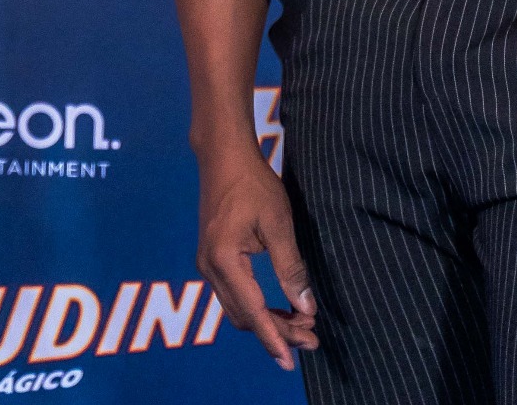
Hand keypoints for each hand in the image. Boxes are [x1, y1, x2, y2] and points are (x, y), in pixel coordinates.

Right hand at [196, 145, 317, 369]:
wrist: (223, 156)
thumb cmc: (253, 183)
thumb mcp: (278, 223)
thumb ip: (290, 267)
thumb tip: (306, 306)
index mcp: (224, 261)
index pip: (253, 312)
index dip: (275, 338)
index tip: (292, 361)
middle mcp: (210, 269)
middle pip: (244, 316)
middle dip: (277, 331)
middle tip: (310, 338)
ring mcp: (207, 264)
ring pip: (238, 308)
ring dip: (267, 320)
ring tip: (299, 325)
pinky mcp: (211, 257)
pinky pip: (233, 294)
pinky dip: (256, 305)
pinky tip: (278, 305)